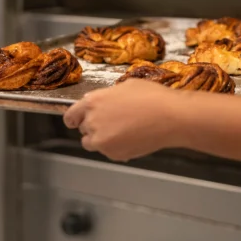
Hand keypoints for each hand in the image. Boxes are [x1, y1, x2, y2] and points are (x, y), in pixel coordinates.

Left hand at [63, 78, 183, 160]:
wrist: (170, 117)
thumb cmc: (152, 96)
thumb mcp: (126, 86)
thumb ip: (107, 96)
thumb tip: (101, 102)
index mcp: (93, 102)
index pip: (70, 116)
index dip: (75, 118)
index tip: (77, 121)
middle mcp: (92, 123)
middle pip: (83, 129)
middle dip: (94, 126)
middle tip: (113, 121)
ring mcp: (102, 141)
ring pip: (93, 143)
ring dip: (102, 138)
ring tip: (122, 131)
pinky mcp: (114, 154)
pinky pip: (108, 151)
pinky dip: (116, 147)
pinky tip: (132, 137)